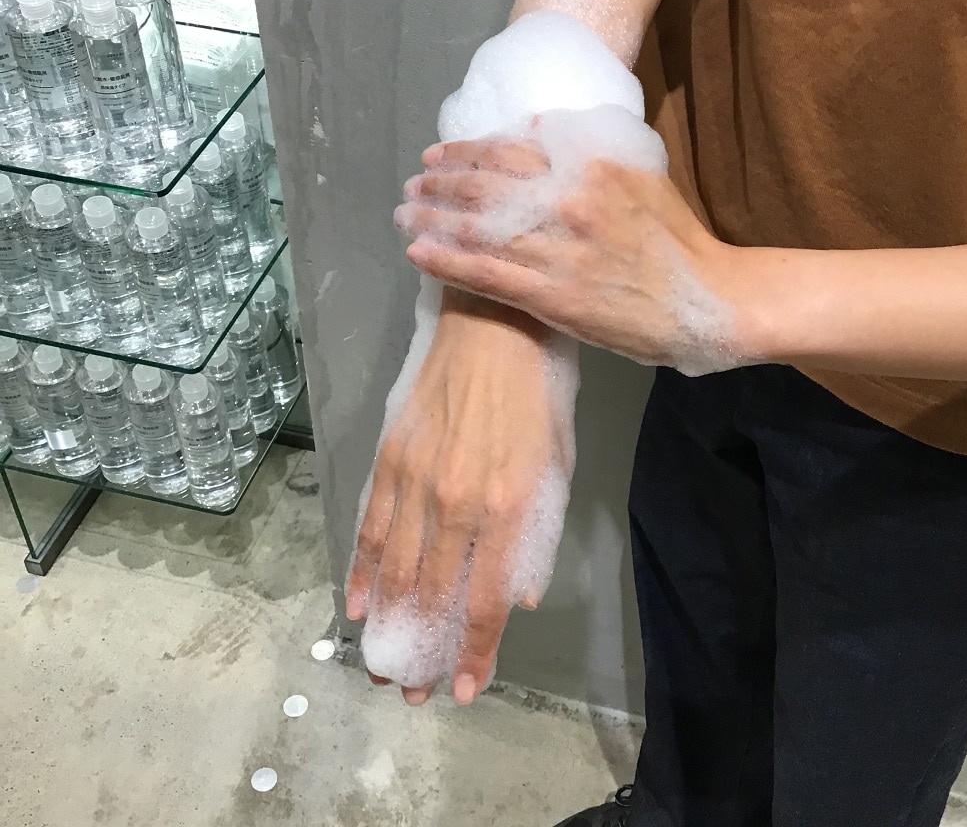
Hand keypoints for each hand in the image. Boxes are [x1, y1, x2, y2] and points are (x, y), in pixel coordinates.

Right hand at [345, 289, 572, 704]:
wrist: (494, 324)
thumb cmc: (539, 392)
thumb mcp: (558, 464)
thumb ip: (538, 534)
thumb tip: (520, 594)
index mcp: (507, 506)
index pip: (483, 599)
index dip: (472, 650)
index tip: (462, 688)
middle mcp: (456, 502)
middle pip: (432, 594)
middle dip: (421, 649)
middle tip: (410, 691)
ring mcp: (416, 479)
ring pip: (395, 569)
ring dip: (387, 623)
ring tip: (381, 663)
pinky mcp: (390, 457)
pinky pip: (371, 525)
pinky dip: (363, 569)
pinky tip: (358, 603)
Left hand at [396, 138, 752, 374]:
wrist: (706, 299)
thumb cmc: (674, 238)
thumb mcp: (641, 173)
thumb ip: (589, 146)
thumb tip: (536, 124)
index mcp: (589, 165)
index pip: (508, 151)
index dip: (464, 153)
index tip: (436, 157)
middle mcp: (569, 202)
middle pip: (483, 187)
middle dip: (438, 185)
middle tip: (411, 186)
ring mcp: (559, 251)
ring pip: (477, 230)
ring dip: (431, 220)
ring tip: (404, 216)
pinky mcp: (554, 297)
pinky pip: (487, 275)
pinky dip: (446, 262)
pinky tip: (418, 254)